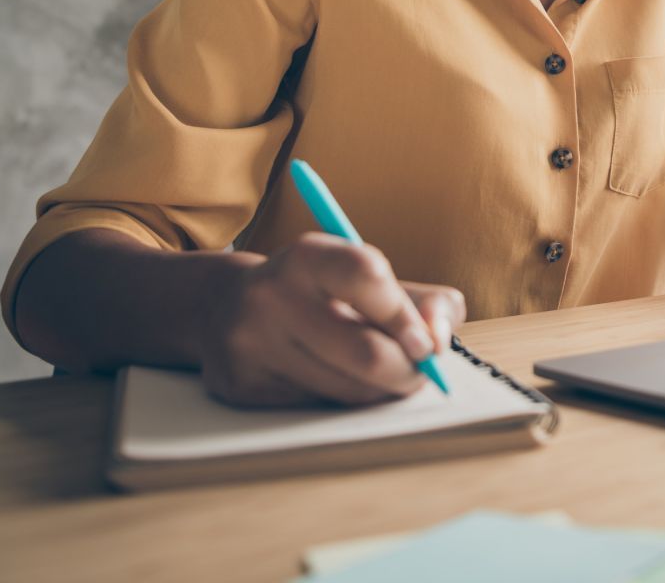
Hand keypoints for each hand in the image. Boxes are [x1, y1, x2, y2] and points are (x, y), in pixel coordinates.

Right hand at [196, 232, 466, 407]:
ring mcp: (251, 343)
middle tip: (418, 371)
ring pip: (347, 390)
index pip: (368, 276)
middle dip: (407, 371)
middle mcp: (271, 295)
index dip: (406, 316)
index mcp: (306, 257)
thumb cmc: (319, 292)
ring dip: (381, 391)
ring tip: (383, 376)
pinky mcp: (242, 386)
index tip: (426, 342)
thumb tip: (440, 340)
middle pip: (365, 352)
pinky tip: (338, 381)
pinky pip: (318, 408)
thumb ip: (424, 302)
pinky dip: (344, 401)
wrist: (224, 305)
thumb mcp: (369, 278)